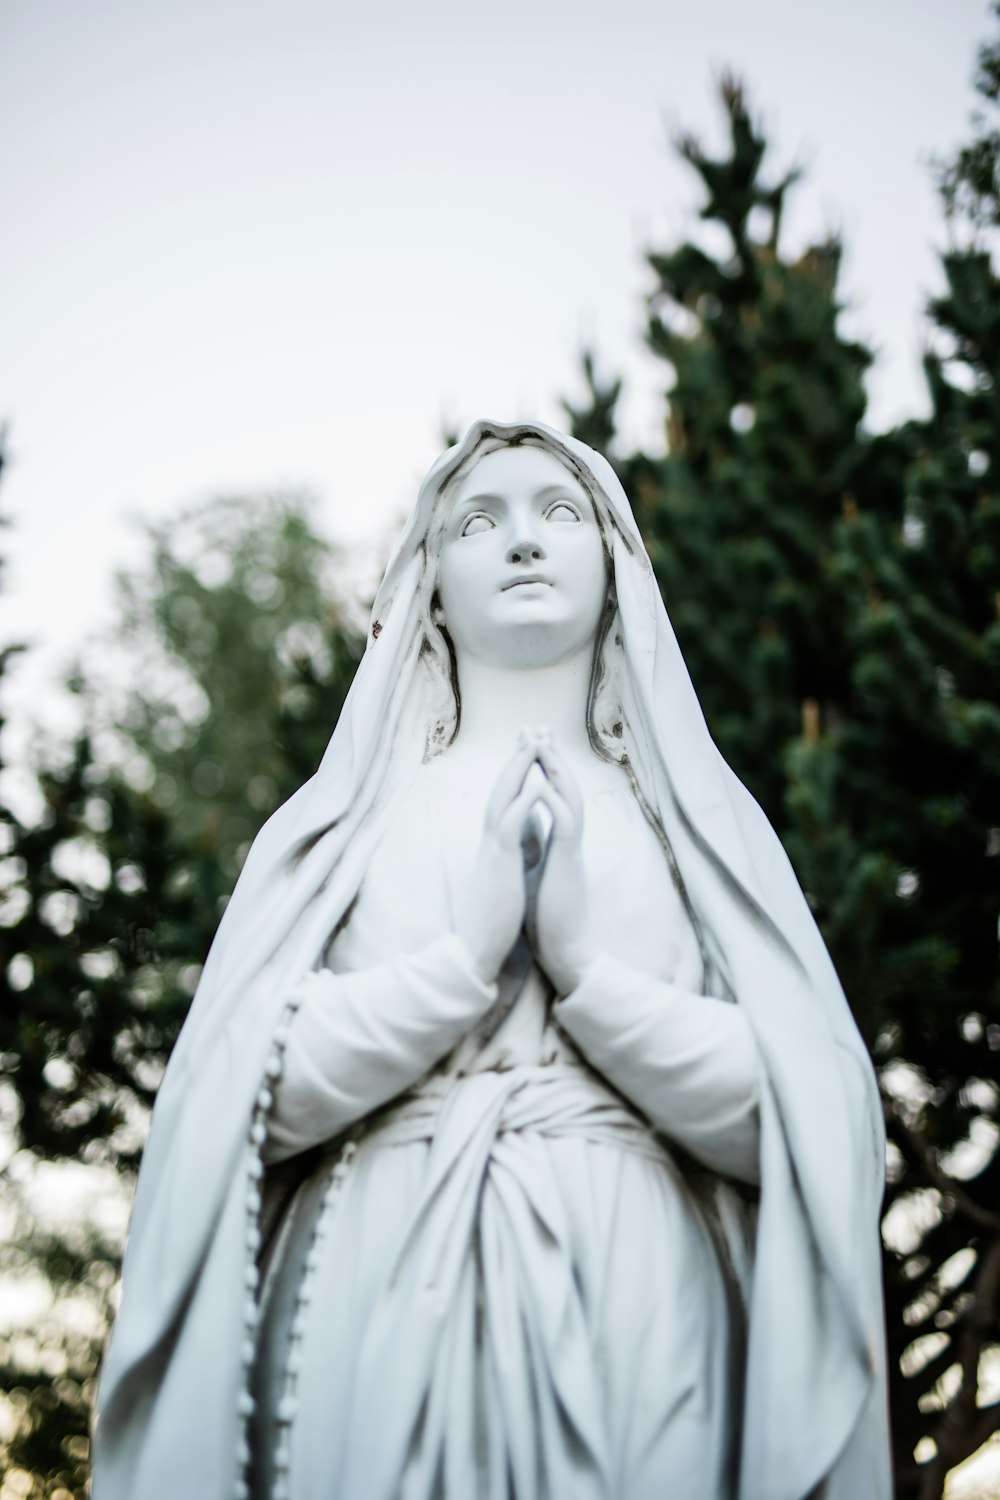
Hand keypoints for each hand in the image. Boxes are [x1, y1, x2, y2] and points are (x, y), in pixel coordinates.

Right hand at [453, 738, 539, 984]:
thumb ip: (511, 852)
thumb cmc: (492, 918)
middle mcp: (490, 840)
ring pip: (503, 798)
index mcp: (494, 845)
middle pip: (502, 788)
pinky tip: (538, 782)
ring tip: (534, 741)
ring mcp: (492, 850)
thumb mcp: (505, 877)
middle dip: (517, 759)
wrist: (475, 950)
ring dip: (519, 768)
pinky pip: (512, 825)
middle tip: (530, 730)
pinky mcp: (499, 864)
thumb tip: (520, 836)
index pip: (504, 799)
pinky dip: (524, 801)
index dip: (516, 774)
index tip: (529, 750)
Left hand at [531, 738, 596, 994]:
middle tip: (539, 727)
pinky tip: (542, 783)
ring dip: (556, 770)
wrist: (565, 953)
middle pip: (565, 788)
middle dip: (551, 756)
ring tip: (543, 742)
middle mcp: (569, 842)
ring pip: (570, 798)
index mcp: (559, 844)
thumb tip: (528, 834)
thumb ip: (537, 850)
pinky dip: (554, 801)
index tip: (530, 744)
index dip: (542, 769)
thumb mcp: (538, 875)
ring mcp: (572, 851)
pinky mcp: (569, 864)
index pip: (553, 796)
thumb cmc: (550, 920)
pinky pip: (565, 824)